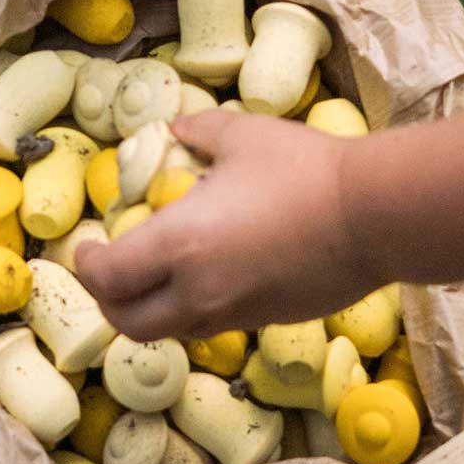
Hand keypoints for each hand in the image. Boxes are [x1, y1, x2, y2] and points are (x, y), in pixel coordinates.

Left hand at [76, 111, 382, 340]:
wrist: (376, 216)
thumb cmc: (306, 170)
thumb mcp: (242, 135)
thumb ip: (198, 133)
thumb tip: (175, 132)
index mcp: (179, 246)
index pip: (107, 278)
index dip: (86, 266)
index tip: (87, 246)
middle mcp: (198, 292)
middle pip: (129, 321)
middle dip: (108, 301)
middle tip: (109, 272)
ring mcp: (234, 313)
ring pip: (171, 331)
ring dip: (150, 310)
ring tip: (154, 278)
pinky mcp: (267, 321)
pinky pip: (213, 326)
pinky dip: (192, 310)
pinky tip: (207, 278)